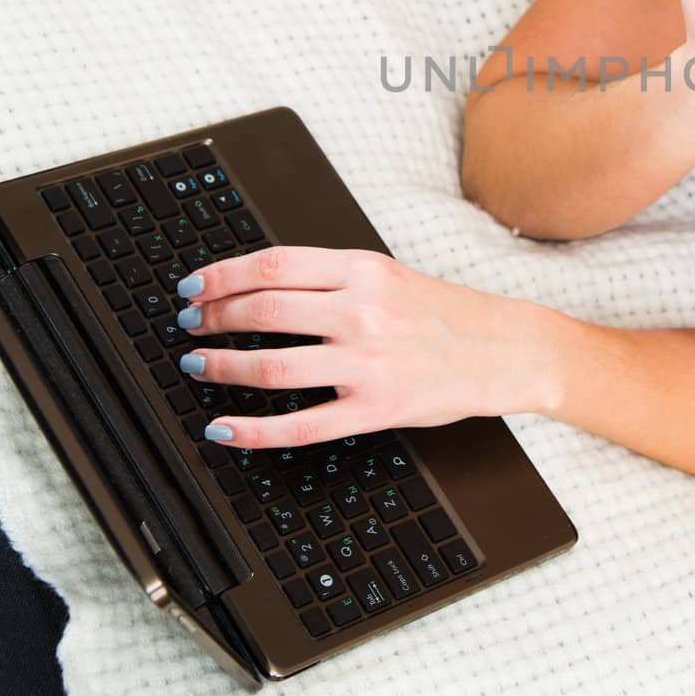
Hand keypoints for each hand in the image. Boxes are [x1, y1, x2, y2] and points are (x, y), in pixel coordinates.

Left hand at [173, 245, 553, 447]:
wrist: (505, 349)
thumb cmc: (446, 313)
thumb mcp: (389, 276)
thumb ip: (333, 278)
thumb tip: (260, 284)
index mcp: (364, 270)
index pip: (273, 265)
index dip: (222, 275)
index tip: (194, 286)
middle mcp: (363, 311)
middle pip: (264, 310)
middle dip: (213, 317)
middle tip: (189, 325)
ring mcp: (368, 362)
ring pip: (273, 365)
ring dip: (222, 365)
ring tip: (197, 365)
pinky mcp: (375, 407)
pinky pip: (302, 425)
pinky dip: (254, 430)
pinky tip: (224, 428)